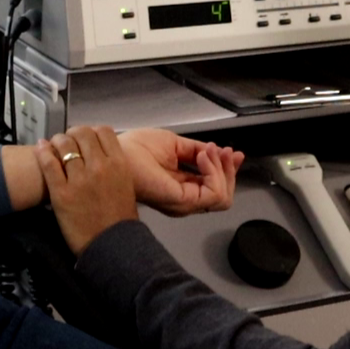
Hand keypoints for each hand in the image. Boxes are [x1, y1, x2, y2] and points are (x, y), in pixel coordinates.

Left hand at [35, 127, 140, 254]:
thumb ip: (114, 166)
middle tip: (68, 142)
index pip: (103, 131)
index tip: (86, 139)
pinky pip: (48, 163)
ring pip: (63, 144)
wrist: (112, 246)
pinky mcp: (61, 192)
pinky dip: (42, 151)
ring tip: (53, 145)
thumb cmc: (120, 218)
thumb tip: (98, 151)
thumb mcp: (126, 185)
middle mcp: (100, 167)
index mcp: (119, 164)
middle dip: (73, 134)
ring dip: (57, 141)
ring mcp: (79, 179)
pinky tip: (41, 148)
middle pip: (82, 133)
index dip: (92, 132)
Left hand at [116, 128, 244, 215]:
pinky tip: (204, 157)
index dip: (228, 170)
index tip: (233, 152)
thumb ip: (196, 151)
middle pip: (224, 196)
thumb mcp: (174, 145)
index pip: (216, 187)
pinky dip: (215, 172)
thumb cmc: (136, 149)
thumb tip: (217, 152)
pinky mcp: (182, 201)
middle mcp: (186, 199)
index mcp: (183, 188)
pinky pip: (214, 193)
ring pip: (223, 197)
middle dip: (230, 171)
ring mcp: (184, 203)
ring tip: (209, 152)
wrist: (117, 152)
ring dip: (222, 169)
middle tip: (226, 152)